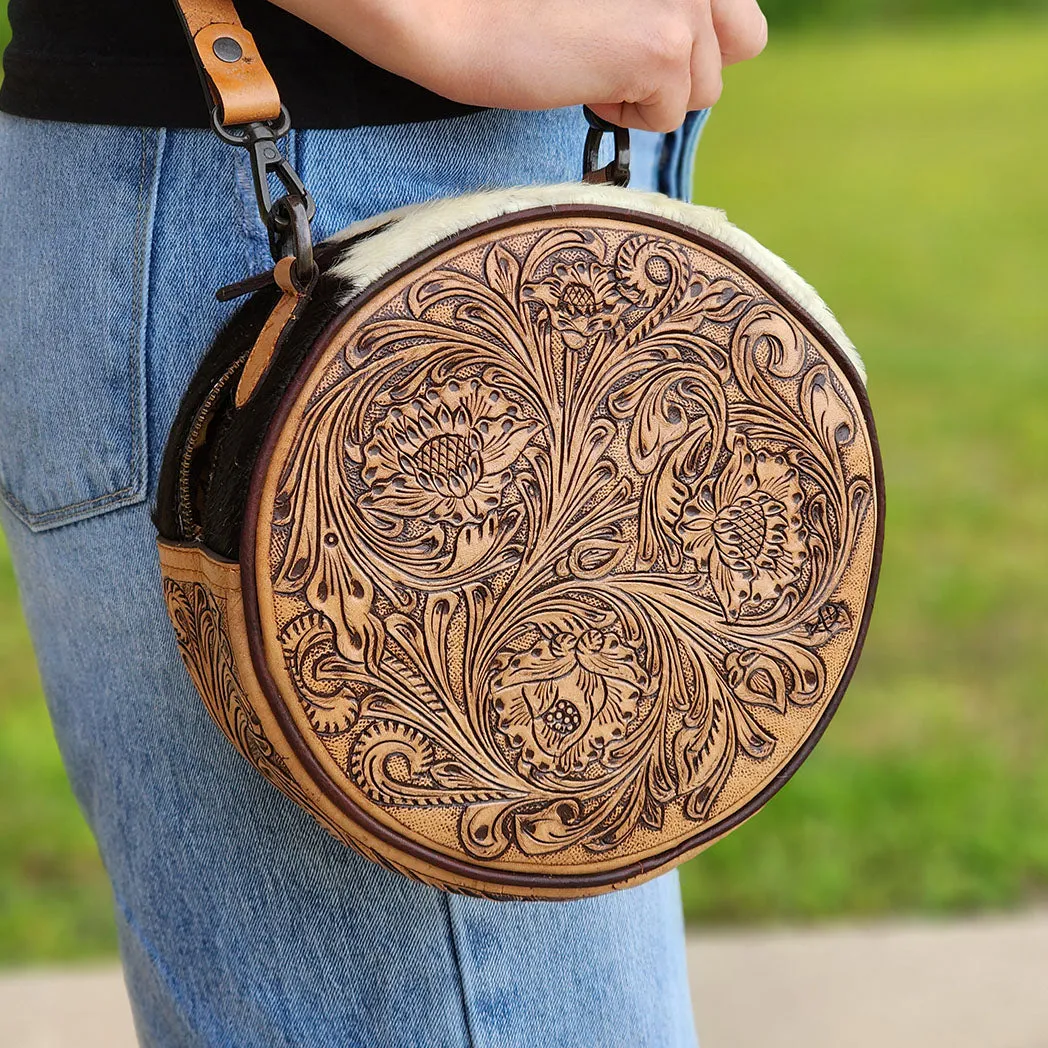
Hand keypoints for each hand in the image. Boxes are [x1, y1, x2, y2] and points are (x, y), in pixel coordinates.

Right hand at [270, 0, 766, 131]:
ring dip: (650, 93)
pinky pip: (668, 116)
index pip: (739, 11)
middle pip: (743, 44)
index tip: (633, 40)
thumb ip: (659, 1)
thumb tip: (704, 45)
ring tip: (590, 65)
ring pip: (705, 88)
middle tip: (624, 58)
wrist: (456, 15)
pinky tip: (582, 84)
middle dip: (690, 64)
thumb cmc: (517, 5)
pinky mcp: (661, 49)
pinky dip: (625, 118)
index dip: (692, 35)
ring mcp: (686, 2)